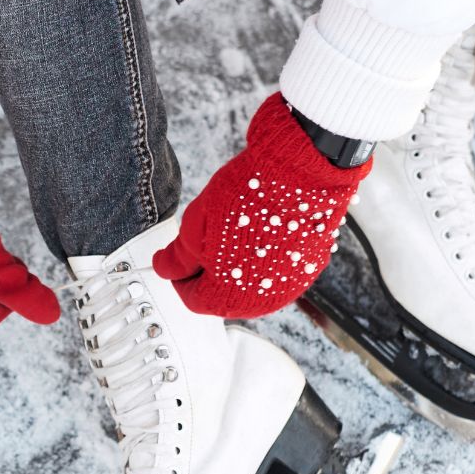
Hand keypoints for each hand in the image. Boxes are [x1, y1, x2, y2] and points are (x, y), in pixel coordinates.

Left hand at [153, 94, 369, 317]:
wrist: (299, 172)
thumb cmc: (247, 197)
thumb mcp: (195, 227)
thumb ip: (177, 258)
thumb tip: (165, 268)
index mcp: (226, 297)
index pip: (192, 299)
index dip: (181, 277)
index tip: (181, 258)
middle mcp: (261, 301)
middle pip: (223, 297)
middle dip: (210, 274)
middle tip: (207, 242)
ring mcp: (289, 287)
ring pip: (251, 286)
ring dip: (238, 267)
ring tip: (235, 233)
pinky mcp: (309, 269)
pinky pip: (277, 273)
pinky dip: (265, 259)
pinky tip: (261, 232)